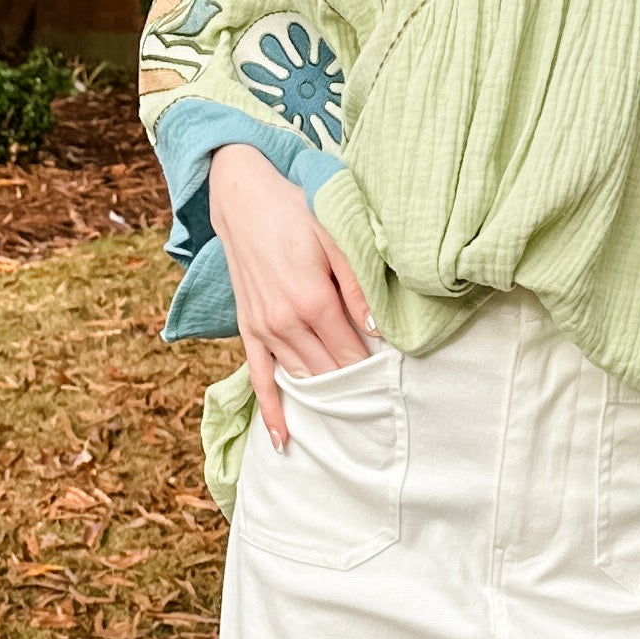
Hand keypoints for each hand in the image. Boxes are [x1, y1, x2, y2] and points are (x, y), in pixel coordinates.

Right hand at [208, 142, 373, 447]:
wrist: (244, 199)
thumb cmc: (297, 211)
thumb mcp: (336, 237)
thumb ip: (359, 285)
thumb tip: (380, 329)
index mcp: (313, 301)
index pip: (352, 354)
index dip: (375, 373)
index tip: (396, 390)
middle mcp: (285, 322)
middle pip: (328, 372)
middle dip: (355, 390)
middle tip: (382, 413)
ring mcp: (264, 330)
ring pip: (300, 377)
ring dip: (324, 400)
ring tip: (352, 425)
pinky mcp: (249, 330)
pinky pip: (259, 378)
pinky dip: (272, 410)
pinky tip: (283, 438)